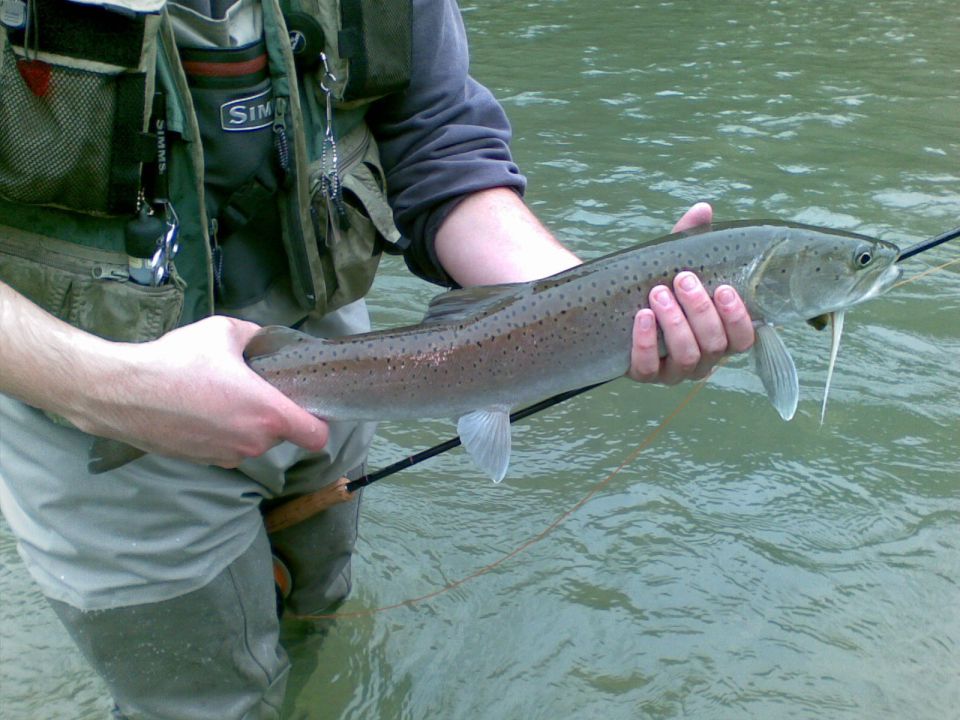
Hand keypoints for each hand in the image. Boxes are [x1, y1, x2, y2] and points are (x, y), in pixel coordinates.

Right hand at [70, 316, 328, 467]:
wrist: (122, 393)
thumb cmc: (178, 361)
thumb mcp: (224, 332)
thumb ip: (256, 335)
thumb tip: (265, 338)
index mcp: (268, 414)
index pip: (316, 436)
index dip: (317, 420)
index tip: (306, 403)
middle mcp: (253, 443)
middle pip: (282, 434)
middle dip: (272, 413)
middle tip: (250, 387)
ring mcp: (227, 456)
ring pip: (252, 441)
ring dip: (245, 423)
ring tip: (219, 396)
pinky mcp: (203, 461)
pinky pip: (226, 446)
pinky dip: (221, 432)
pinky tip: (200, 409)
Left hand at [627, 203, 754, 383]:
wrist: (614, 308)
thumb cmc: (658, 286)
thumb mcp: (673, 264)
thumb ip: (689, 240)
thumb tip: (702, 209)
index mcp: (720, 336)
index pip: (743, 339)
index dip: (738, 318)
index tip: (723, 288)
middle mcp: (703, 360)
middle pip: (714, 346)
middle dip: (700, 312)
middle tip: (683, 279)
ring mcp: (674, 371)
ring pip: (687, 357)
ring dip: (675, 324)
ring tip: (658, 294)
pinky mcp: (645, 375)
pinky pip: (649, 368)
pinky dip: (646, 343)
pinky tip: (642, 317)